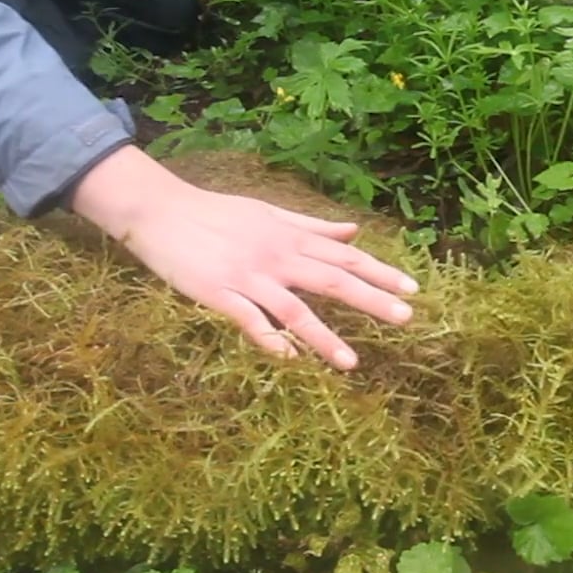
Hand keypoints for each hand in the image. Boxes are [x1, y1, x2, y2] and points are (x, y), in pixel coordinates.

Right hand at [69, 145, 416, 369]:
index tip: (412, 288)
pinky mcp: (219, 293)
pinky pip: (249, 321)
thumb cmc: (216, 212)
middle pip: (331, 279)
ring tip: (351, 363)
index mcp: (290, 236)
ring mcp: (248, 276)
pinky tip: (289, 359)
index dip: (379, 272)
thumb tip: (355, 230)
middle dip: (370, 299)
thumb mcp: (269, 212)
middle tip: (405, 317)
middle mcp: (276, 256)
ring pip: (294, 309)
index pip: (344, 255)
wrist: (160, 210)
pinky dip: (269, 339)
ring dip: (325, 337)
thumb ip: (313, 226)